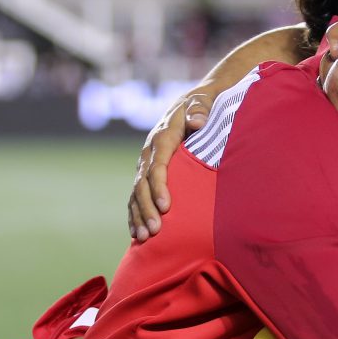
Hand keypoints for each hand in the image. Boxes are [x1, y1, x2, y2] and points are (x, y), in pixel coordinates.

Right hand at [128, 92, 211, 241]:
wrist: (191, 102)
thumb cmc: (202, 104)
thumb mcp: (203, 101)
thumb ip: (200, 109)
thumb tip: (197, 121)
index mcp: (163, 137)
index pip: (158, 166)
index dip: (160, 186)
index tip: (167, 206)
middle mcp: (149, 152)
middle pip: (142, 184)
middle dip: (147, 208)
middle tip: (155, 230)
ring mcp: (145, 163)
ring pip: (136, 193)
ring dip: (138, 215)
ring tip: (143, 238)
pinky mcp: (147, 172)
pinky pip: (136, 196)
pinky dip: (135, 214)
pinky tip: (136, 233)